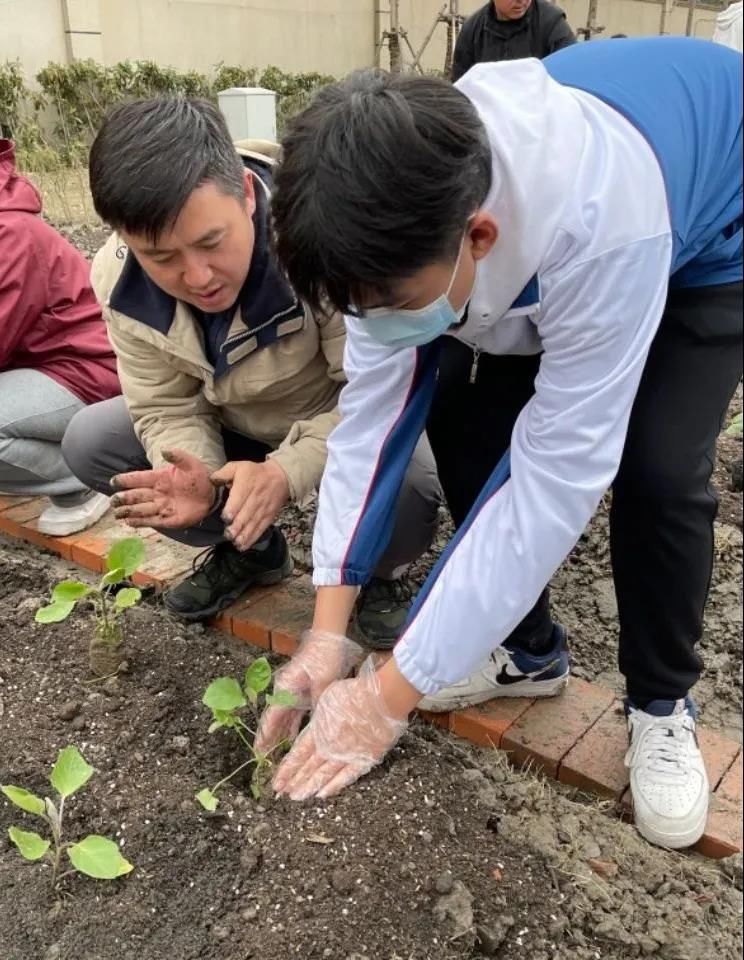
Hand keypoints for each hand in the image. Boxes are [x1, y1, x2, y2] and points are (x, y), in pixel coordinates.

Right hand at [111, 449, 215, 528]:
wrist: (211, 493)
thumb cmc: (198, 476)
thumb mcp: (190, 463)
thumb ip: (177, 456)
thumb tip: (163, 449)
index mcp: (159, 478)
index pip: (139, 478)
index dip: (126, 479)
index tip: (114, 481)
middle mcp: (157, 493)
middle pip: (136, 496)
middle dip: (124, 498)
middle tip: (113, 501)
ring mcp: (162, 506)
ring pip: (141, 509)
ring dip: (128, 511)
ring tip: (116, 513)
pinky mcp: (169, 519)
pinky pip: (152, 520)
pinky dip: (140, 522)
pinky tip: (129, 522)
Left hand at [210, 459, 289, 550]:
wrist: (279, 477)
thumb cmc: (254, 473)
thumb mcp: (238, 466)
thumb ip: (224, 473)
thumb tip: (212, 480)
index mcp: (246, 484)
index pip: (240, 498)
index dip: (233, 509)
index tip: (226, 518)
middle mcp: (255, 498)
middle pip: (246, 514)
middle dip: (238, 526)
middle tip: (228, 534)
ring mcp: (263, 509)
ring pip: (253, 523)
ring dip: (244, 535)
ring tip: (235, 543)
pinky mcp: (268, 517)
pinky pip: (260, 529)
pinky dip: (252, 538)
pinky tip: (243, 546)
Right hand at [254, 629, 362, 756]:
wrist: (329, 637)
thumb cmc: (324, 656)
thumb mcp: (323, 680)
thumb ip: (319, 703)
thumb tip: (318, 726)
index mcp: (286, 689)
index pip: (272, 718)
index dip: (265, 736)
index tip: (258, 753)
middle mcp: (286, 691)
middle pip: (275, 720)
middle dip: (269, 740)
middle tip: (265, 760)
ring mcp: (293, 691)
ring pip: (284, 718)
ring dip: (280, 735)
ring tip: (276, 755)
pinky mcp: (302, 690)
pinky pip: (294, 712)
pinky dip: (292, 726)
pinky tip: (291, 739)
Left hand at [272, 657, 408, 800]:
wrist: (383, 700)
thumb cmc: (356, 692)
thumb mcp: (327, 697)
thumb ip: (318, 716)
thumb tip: (313, 726)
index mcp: (319, 731)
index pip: (298, 754)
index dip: (287, 769)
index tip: (277, 781)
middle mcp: (329, 747)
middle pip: (308, 767)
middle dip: (294, 781)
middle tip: (282, 793)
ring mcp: (347, 756)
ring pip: (323, 776)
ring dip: (309, 787)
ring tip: (297, 797)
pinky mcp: (364, 760)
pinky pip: (346, 777)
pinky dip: (334, 786)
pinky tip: (323, 795)